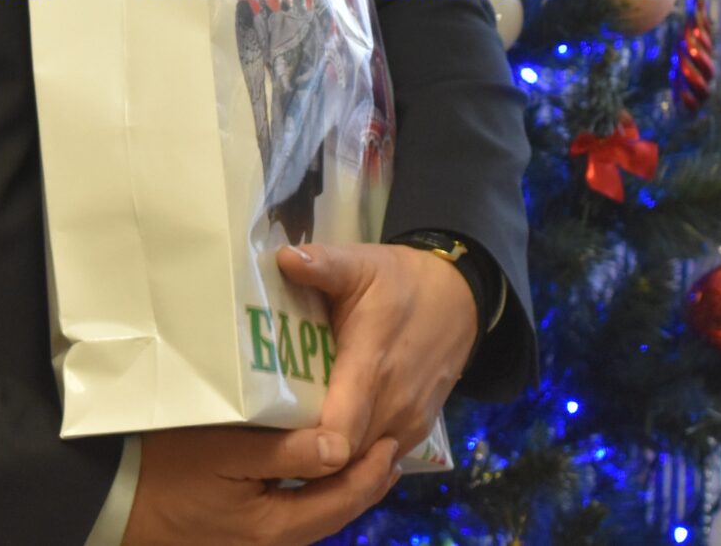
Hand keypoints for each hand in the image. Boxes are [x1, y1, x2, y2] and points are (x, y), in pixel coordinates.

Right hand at [122, 424, 399, 545]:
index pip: (343, 501)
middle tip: (389, 448)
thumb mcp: (223, 451)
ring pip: (315, 520)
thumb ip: (284, 452)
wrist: (111, 503)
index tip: (394, 440)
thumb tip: (341, 448)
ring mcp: (254, 544)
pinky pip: (292, 520)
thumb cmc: (165, 469)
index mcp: (276, 526)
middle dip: (366, 484)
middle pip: (335, 516)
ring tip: (360, 458)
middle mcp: (272, 545)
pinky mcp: (239, 538)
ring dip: (342, 490)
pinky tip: (313, 475)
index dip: (373, 472)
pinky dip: (314, 498)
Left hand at [276, 241, 475, 456]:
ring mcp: (409, 422)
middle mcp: (393, 404)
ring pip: (361, 463)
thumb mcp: (360, 263)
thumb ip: (322, 264)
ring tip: (287, 444)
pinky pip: (378, 456)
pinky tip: (322, 441)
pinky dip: (352, 457)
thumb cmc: (399, 281)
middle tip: (263, 443)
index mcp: (371, 365)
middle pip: (342, 457)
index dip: (300, 446)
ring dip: (328, 460)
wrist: (458, 298)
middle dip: (304, 456)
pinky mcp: (417, 431)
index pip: (336, 433)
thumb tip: (283, 257)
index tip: (263, 438)